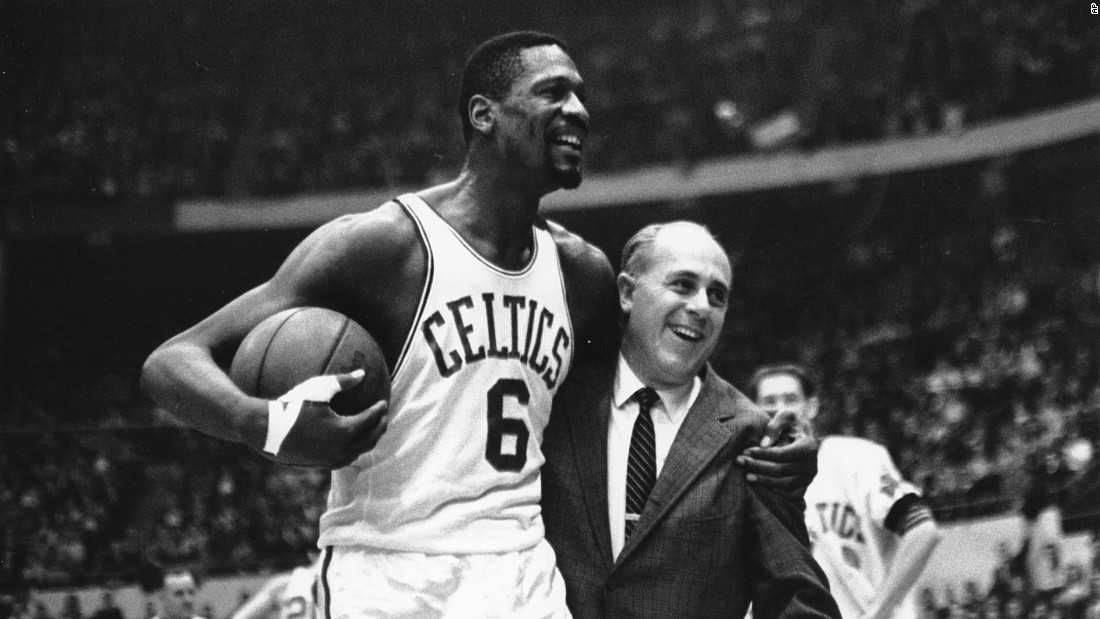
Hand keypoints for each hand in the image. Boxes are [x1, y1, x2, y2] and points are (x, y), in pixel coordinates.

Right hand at [262, 370, 388, 468]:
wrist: (265, 429)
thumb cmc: (292, 405)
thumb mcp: (319, 388)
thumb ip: (344, 381)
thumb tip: (363, 374)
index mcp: (345, 431)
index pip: (370, 420)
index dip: (379, 410)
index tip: (383, 402)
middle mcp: (341, 449)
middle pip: (369, 439)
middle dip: (380, 427)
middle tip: (384, 417)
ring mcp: (330, 459)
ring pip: (358, 452)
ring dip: (368, 442)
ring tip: (371, 431)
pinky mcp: (319, 465)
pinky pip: (343, 460)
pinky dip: (353, 451)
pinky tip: (349, 444)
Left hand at [737, 409, 818, 497]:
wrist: (801, 433)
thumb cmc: (791, 422)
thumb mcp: (785, 416)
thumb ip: (775, 427)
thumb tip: (764, 444)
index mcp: (809, 446)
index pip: (782, 455)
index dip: (762, 454)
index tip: (746, 451)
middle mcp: (812, 465)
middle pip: (781, 470)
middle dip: (757, 466)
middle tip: (740, 461)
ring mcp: (809, 478)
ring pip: (784, 485)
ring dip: (763, 481)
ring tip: (746, 475)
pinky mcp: (805, 487)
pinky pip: (791, 495)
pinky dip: (776, 493)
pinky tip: (761, 488)